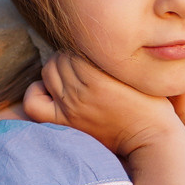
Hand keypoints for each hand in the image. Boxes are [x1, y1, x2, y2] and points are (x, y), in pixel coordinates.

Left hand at [23, 52, 182, 161]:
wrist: (151, 139)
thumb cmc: (152, 104)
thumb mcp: (139, 73)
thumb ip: (116, 58)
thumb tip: (96, 44)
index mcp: (98, 76)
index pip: (75, 48)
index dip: (84, 48)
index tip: (96, 55)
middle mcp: (81, 91)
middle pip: (60, 58)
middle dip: (70, 58)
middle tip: (85, 67)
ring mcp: (71, 108)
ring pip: (48, 72)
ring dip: (57, 71)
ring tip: (73, 77)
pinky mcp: (66, 122)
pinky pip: (33, 102)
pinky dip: (36, 92)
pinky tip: (49, 92)